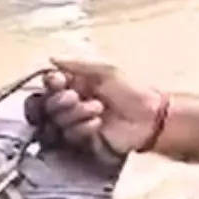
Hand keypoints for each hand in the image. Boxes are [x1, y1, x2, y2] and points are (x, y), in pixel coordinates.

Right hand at [41, 58, 163, 154]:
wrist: (149, 117)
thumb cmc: (133, 90)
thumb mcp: (107, 71)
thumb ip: (79, 65)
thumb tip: (52, 58)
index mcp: (78, 84)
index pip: (51, 84)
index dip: (51, 83)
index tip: (58, 81)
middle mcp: (74, 103)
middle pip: (49, 104)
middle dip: (61, 101)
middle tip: (76, 98)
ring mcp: (77, 122)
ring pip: (58, 120)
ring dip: (76, 114)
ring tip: (98, 109)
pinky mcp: (83, 140)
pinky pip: (71, 135)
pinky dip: (84, 127)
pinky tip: (98, 123)